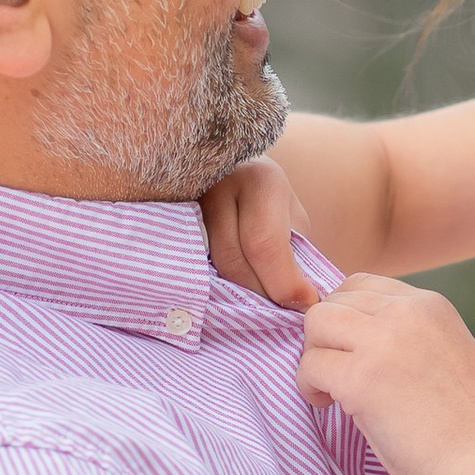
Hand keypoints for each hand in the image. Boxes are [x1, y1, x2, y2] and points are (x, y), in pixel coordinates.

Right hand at [200, 156, 317, 310]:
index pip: (265, 244)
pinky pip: (191, 266)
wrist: (225, 165)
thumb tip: (302, 300)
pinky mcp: (170, 220)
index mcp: (258, 181)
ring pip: (208, 268)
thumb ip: (295, 252)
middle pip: (233, 260)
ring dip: (237, 296)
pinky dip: (213, 288)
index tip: (304, 304)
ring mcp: (189, 203)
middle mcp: (219, 187)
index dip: (284, 283)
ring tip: (259, 303)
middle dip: (261, 294)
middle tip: (280, 309)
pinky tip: (230, 295)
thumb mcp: (290, 215)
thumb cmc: (267, 198)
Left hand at [294, 273, 474, 474]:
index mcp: (430, 305)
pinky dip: (312, 388)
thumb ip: (404, 339)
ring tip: (335, 393)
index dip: (348, 320)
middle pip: (333, 302)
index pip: (362, 285)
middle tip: (339, 376)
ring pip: (316, 324)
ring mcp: (383, 342)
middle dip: (327, 339)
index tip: (354, 353)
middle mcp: (407, 311)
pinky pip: (310, 367)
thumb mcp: (443, 356)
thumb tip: (351, 344)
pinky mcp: (362, 379)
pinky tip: (334, 409)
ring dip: (317, 358)